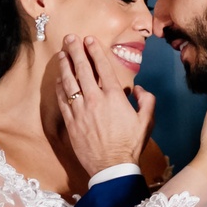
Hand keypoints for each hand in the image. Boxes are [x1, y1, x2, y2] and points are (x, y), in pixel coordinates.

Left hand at [57, 35, 155, 177]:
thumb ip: (146, 100)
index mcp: (114, 97)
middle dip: (75, 51)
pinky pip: (62, 100)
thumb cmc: (130, 145)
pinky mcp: (71, 122)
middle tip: (70, 38)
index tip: (89, 40)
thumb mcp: (147, 121)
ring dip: (64, 66)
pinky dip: (60, 88)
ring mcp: (80, 110)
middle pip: (82, 70)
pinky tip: (58, 79)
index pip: (102, 68)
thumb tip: (138, 88)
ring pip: (69, 83)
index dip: (95, 51)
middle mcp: (95, 100)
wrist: (112, 167)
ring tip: (61, 54)